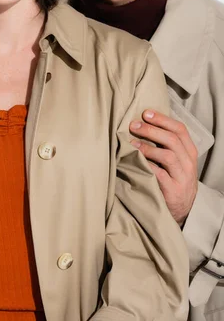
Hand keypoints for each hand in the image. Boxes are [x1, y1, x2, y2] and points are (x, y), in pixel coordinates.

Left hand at [130, 110, 197, 225]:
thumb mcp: (177, 160)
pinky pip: (160, 174)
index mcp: (189, 151)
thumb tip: (143, 122)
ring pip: (168, 156)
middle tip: (134, 125)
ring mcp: (182, 178)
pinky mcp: (173, 191)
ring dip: (147, 147)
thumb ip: (166, 144)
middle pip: (172, 140)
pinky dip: (146, 165)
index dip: (162, 119)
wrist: (182, 209)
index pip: (180, 129)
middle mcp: (189, 163)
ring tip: (131, 143)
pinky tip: (135, 160)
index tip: (146, 113)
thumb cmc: (173, 178)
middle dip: (151, 130)